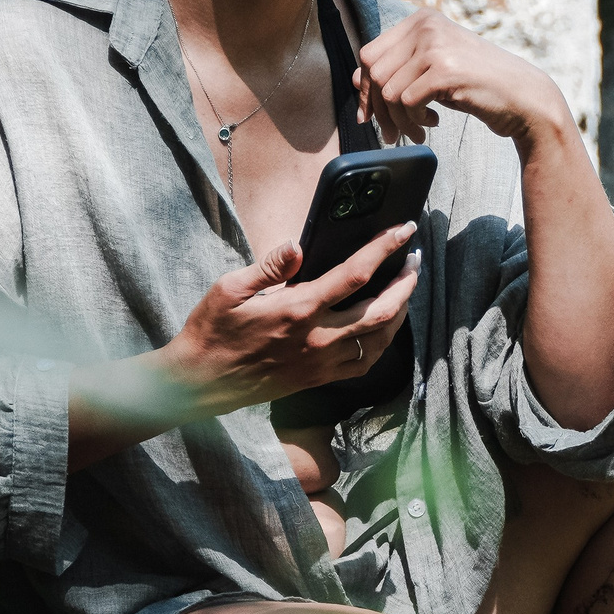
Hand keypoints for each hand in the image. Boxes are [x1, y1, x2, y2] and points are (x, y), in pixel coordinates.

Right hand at [144, 224, 419, 413]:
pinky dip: (382, 343)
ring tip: (406, 290)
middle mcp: (316, 338)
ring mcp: (320, 362)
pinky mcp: (317, 378)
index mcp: (298, 309)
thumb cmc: (212, 331)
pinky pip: (363, 364)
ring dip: (400, 312)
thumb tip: (297, 245)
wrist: (199, 383)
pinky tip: (383, 328)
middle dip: (406, 282)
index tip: (404, 230)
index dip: (384, 249)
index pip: (355, 274)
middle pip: (381, 310)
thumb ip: (268, 266)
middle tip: (414, 260)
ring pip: (378, 340)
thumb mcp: (228, 289)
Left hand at [355, 9, 573, 150]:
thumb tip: (356, 80)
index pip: (370, 53)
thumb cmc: (478, 84)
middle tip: (393, 132)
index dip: (366, 88)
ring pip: (388, 91)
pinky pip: (406, 102)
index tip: (371, 115)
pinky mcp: (444, 70)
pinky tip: (433, 122)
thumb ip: (399, 68)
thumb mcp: (434, 68)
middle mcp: (426, 26)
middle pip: (374, 72)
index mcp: (422, 19)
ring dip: (399, 120)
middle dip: (379, 109)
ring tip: (419, 128)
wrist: (524, 97)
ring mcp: (435, 46)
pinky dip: (415, 120)